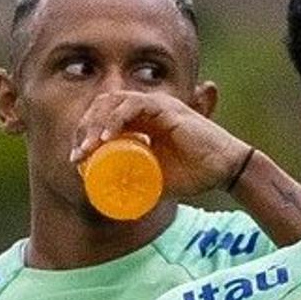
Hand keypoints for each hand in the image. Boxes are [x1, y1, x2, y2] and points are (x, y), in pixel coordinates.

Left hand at [69, 90, 260, 199]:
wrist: (224, 171)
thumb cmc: (193, 175)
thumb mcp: (153, 179)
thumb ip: (134, 180)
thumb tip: (108, 197)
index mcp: (141, 120)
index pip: (103, 115)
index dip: (85, 133)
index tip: (75, 158)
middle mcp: (147, 108)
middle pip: (103, 105)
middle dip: (84, 128)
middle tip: (77, 154)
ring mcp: (156, 105)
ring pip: (114, 102)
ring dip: (95, 124)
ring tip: (86, 149)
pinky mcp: (166, 108)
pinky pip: (133, 106)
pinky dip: (115, 120)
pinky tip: (105, 138)